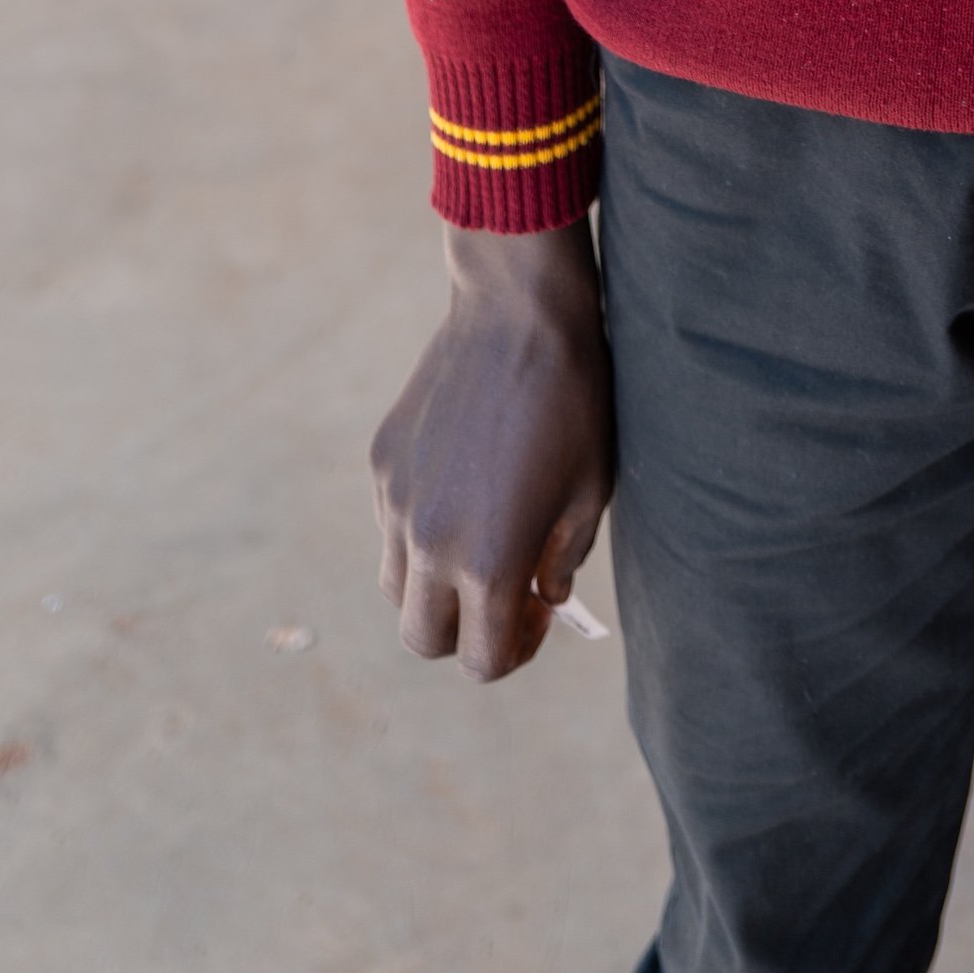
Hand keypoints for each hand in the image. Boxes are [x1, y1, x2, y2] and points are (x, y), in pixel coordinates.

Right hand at [371, 220, 613, 681]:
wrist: (517, 311)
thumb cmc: (574, 399)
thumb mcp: (592, 488)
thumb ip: (563, 559)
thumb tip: (543, 597)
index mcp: (488, 560)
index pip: (483, 661)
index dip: (516, 651)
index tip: (537, 615)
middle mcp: (429, 543)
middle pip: (423, 641)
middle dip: (464, 635)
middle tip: (505, 597)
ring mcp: (397, 503)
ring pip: (397, 588)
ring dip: (434, 589)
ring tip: (480, 543)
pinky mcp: (382, 465)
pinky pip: (391, 527)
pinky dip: (421, 533)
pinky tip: (465, 485)